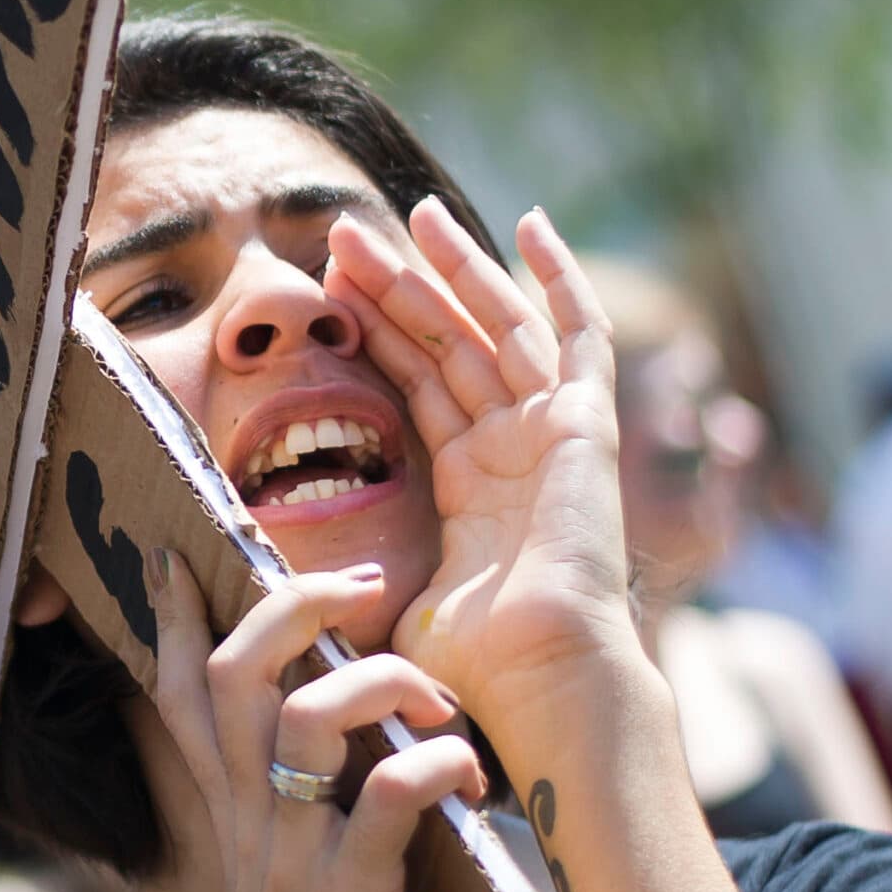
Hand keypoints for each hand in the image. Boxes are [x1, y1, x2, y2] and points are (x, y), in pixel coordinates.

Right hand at [148, 553, 486, 891]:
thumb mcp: (266, 888)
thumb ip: (280, 816)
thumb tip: (336, 754)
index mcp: (229, 813)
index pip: (181, 688)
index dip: (178, 614)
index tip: (181, 552)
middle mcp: (249, 820)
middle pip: (239, 671)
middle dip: (294, 603)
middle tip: (363, 586)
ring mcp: (295, 857)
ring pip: (306, 716)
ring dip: (381, 680)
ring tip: (438, 694)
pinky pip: (388, 804)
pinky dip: (436, 766)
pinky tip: (469, 773)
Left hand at [326, 201, 637, 725]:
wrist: (536, 678)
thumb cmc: (471, 667)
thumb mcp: (398, 606)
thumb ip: (366, 581)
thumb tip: (306, 595)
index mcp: (472, 488)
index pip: (418, 385)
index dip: (376, 333)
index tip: (329, 289)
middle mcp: (512, 451)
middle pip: (449, 344)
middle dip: (398, 285)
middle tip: (344, 234)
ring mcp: (550, 435)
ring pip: (495, 327)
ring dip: (454, 268)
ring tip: (408, 213)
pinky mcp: (585, 426)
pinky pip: (579, 336)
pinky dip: (561, 278)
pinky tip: (530, 223)